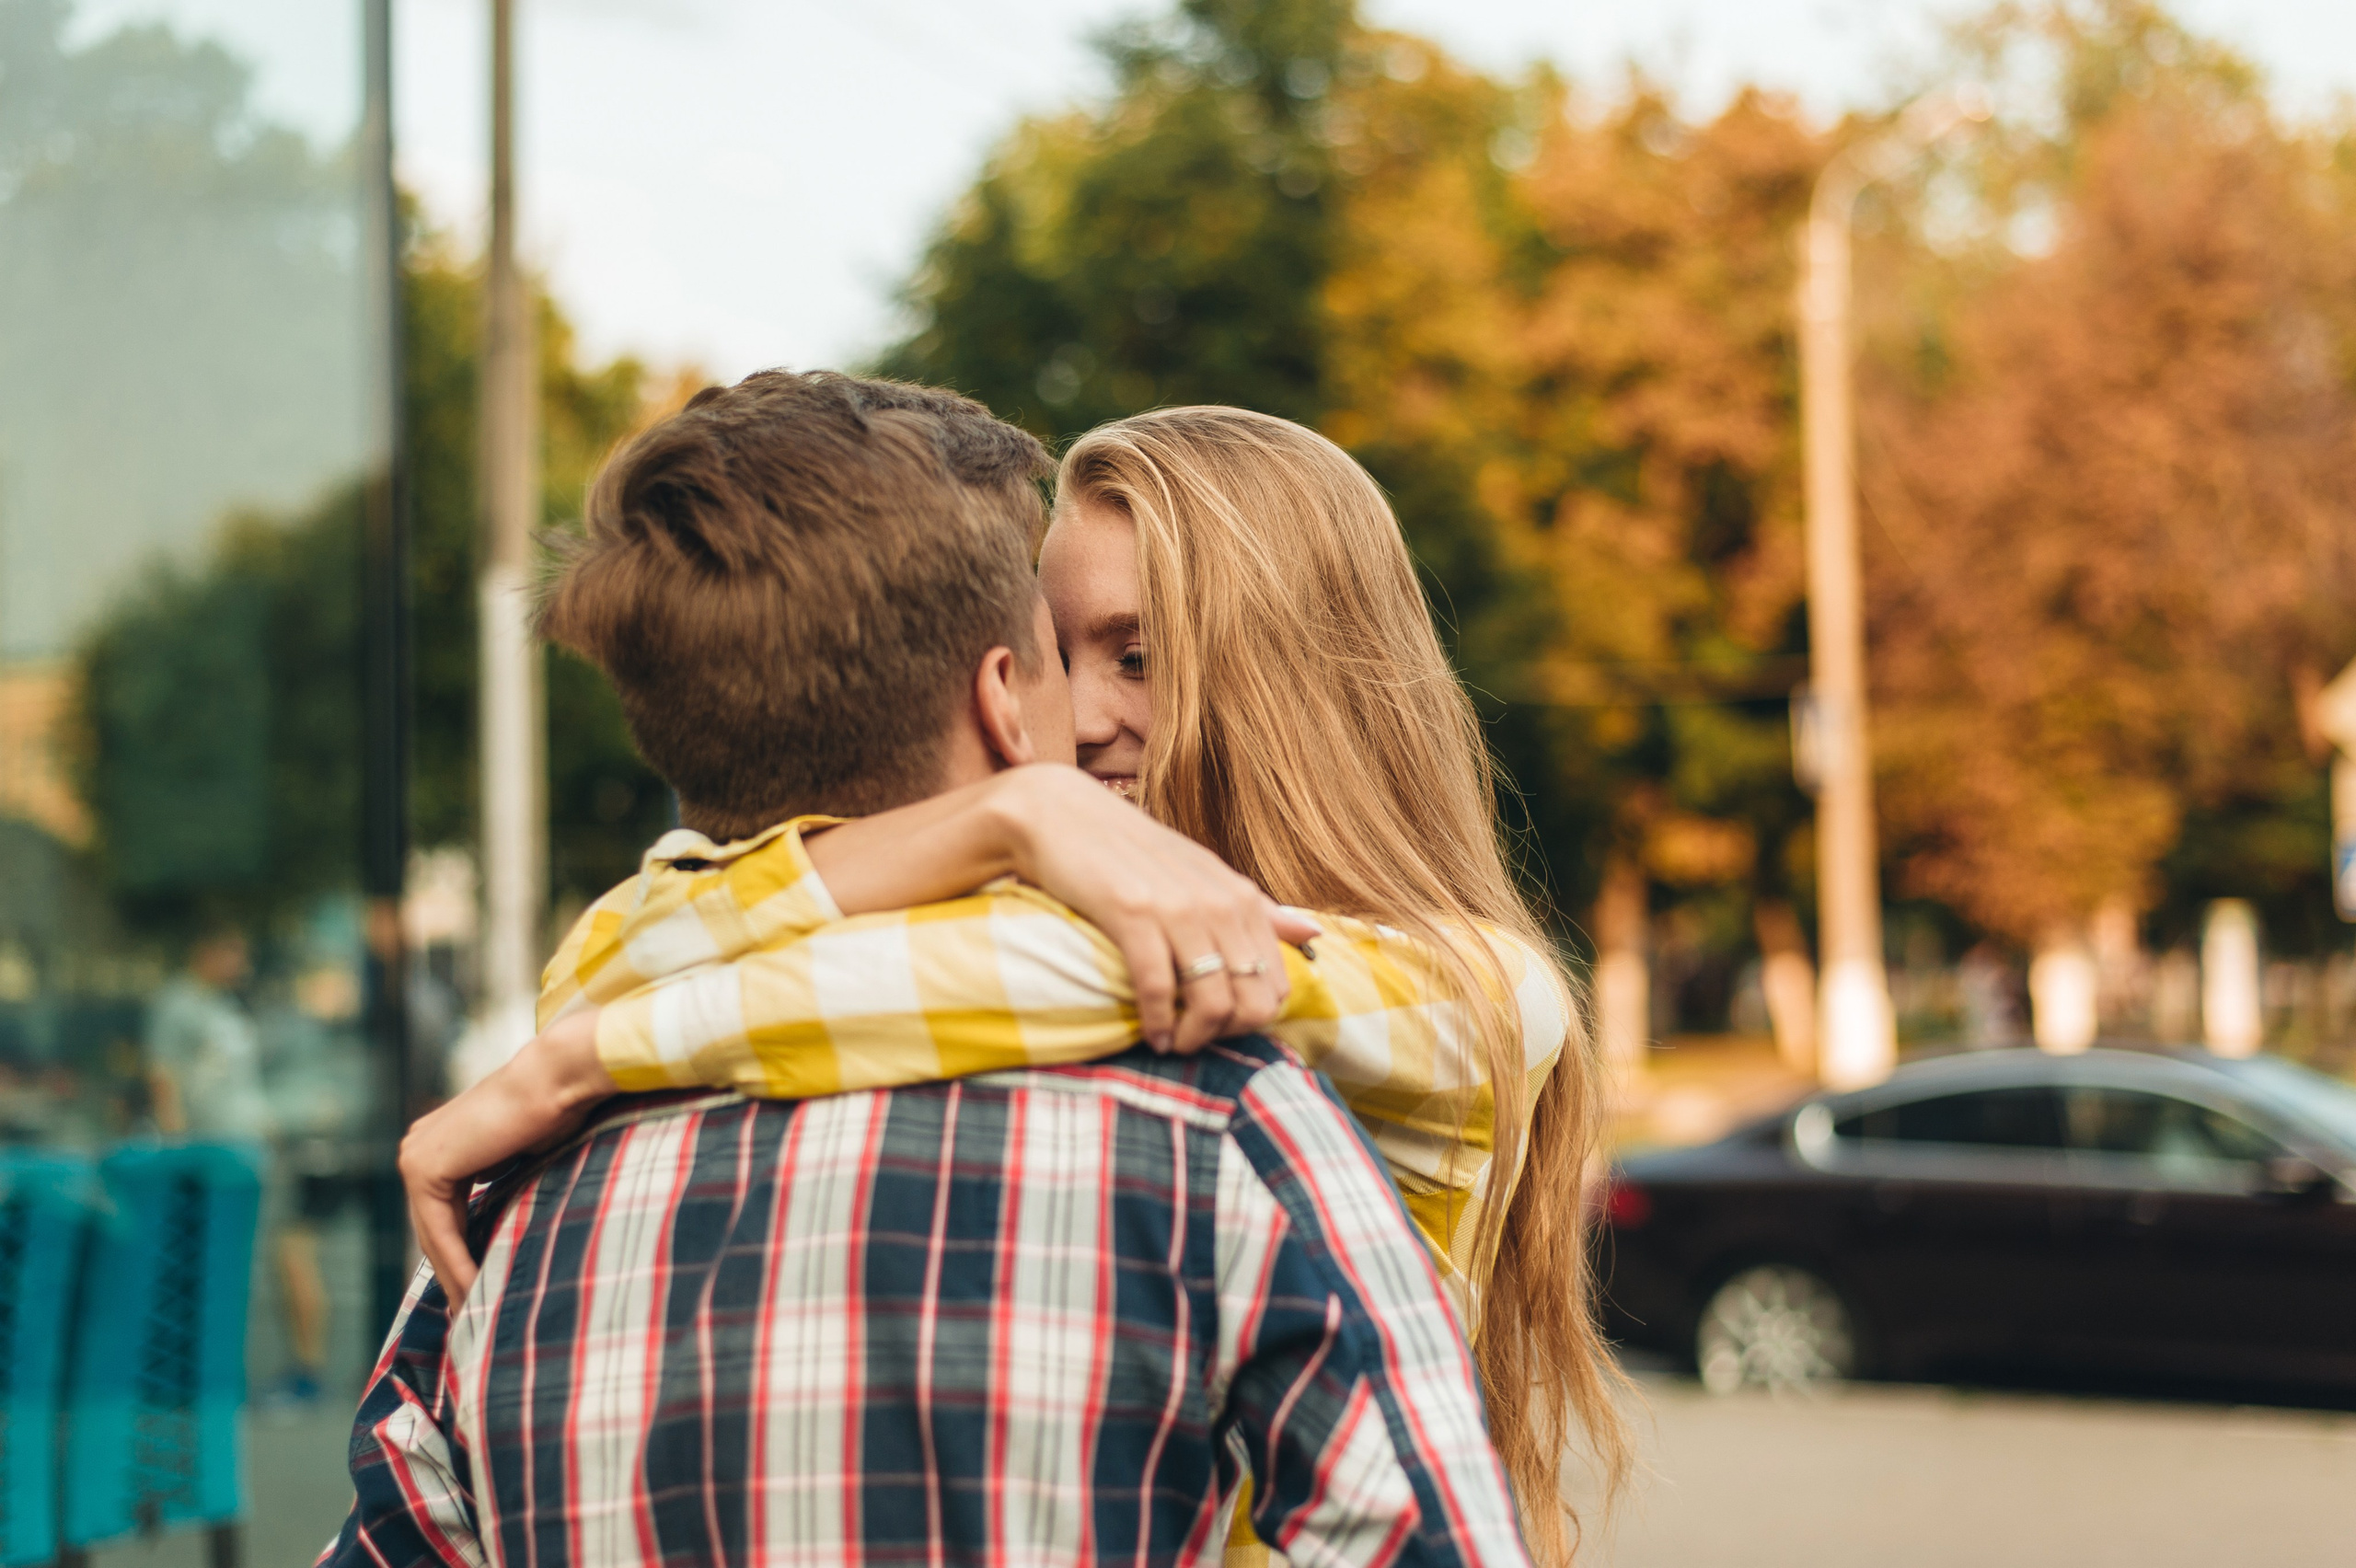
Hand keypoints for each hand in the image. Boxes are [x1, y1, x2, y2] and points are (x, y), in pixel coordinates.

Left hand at [399, 1007, 613, 1305]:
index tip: (475, 1292)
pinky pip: (441, 1231)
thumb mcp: (522, 1157)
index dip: (458, 1255)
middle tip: (470, 1315)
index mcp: (435, 1141)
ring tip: (473, 1315)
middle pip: (433, 1226)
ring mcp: (415, 1155)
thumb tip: (509, 1224)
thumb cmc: (558, 1108)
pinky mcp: (425, 1167)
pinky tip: (475, 1292)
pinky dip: (458, 1263)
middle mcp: (416, 1146)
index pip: (442, 1213)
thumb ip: (502, 1183)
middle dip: (452, 1273)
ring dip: (454, 1277)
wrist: (559, 1077)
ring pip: (434, 1233)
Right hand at [987, 767, 1321, 1053]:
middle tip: (1196, 1040)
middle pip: (1253, 1002)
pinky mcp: (1133, 915)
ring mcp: (1178, 908)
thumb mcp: (1205, 876)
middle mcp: (1220, 903)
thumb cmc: (1136, 853)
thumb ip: (1259, 910)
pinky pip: (1158, 988)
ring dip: (1193, 1037)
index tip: (1221, 1028)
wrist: (1064, 814)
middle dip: (1228, 1035)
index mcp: (1242, 898)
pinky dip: (1157, 1022)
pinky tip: (1151, 1034)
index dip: (1253, 1020)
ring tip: (1174, 1043)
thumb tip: (1315, 932)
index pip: (1277, 984)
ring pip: (1212, 1001)